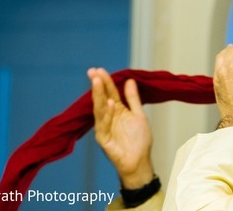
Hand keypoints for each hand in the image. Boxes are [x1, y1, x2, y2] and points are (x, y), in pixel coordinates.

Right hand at [88, 67, 153, 188]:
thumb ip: (133, 99)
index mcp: (117, 110)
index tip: (99, 69)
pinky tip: (110, 103)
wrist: (139, 162)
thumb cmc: (139, 140)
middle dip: (97, 85)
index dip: (106, 81)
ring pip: (99, 110)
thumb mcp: (139, 115)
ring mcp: (104, 128)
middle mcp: (108, 117)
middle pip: (102, 98)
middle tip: (92, 72)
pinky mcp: (104, 139)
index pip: (110, 93)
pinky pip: (103, 125)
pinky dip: (107, 114)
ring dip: (98, 96)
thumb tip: (129, 80)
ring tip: (97, 82)